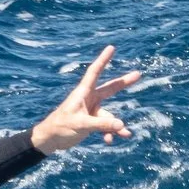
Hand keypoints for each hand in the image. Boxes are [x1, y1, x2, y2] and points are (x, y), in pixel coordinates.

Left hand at [29, 46, 144, 152]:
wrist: (50, 140)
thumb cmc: (61, 127)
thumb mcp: (81, 125)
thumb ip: (101, 125)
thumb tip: (121, 124)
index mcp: (83, 93)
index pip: (95, 72)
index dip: (103, 60)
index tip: (111, 48)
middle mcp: (89, 99)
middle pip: (109, 89)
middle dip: (123, 83)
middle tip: (138, 74)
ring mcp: (91, 111)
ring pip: (109, 116)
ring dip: (116, 126)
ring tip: (126, 134)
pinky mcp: (91, 123)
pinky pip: (105, 127)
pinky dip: (108, 133)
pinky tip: (109, 141)